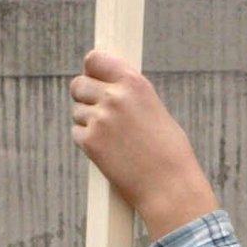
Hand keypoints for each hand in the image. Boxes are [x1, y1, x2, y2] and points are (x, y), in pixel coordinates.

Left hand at [69, 51, 217, 237]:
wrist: (169, 187)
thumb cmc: (169, 151)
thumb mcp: (154, 109)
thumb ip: (129, 94)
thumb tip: (104, 85)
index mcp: (134, 83)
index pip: (95, 59)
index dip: (91, 68)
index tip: (92, 75)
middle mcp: (114, 97)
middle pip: (78, 84)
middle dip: (85, 95)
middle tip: (98, 110)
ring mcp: (99, 119)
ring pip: (77, 111)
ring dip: (88, 121)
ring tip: (114, 138)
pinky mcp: (89, 141)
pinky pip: (77, 132)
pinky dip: (87, 140)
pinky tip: (108, 151)